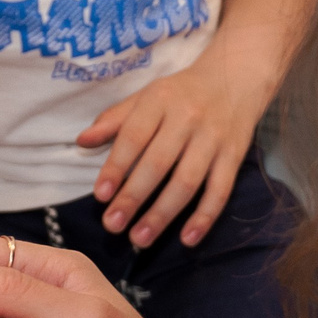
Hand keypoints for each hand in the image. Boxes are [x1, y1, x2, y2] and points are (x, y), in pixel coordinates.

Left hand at [77, 63, 263, 248]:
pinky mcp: (235, 156)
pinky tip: (187, 240)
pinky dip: (204, 217)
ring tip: (141, 238)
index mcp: (160, 100)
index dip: (116, 167)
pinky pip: (220, 190)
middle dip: (134, 197)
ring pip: (187, 182)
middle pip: (158, 163)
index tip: (100, 196)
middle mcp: (188, 118)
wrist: (236, 77)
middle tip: (113, 226)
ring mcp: (213, 138)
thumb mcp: (146, 96)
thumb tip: (82, 141)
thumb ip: (115, 119)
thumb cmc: (181, 92)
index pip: (134, 136)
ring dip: (163, 214)